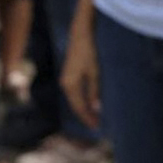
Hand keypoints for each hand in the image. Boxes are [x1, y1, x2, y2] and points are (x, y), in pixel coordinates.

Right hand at [61, 9, 101, 129]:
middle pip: (75, 105)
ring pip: (74, 99)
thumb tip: (96, 109)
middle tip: (97, 125)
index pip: (79, 107)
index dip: (88, 118)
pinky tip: (88, 102)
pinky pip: (74, 93)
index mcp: (70, 85)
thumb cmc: (89, 52)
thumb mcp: (95, 73)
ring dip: (83, 108)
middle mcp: (65, 84)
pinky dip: (81, 100)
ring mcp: (66, 79)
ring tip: (94, 117)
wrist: (80, 34)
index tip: (97, 127)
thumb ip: (94, 91)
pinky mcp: (69, 75)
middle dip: (85, 115)